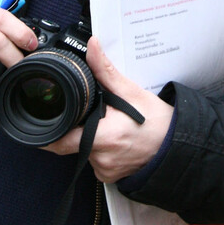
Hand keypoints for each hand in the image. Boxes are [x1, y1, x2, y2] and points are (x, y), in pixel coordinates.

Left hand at [43, 37, 173, 182]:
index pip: (60, 141)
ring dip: (90, 138)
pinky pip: (95, 162)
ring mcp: (106, 170)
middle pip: (71, 143)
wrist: (178, 147)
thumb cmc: (159, 123)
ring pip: (84, 152)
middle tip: (92, 116)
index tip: (45, 122)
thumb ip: (106, 70)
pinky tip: (115, 140)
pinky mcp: (111, 177)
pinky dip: (100, 150)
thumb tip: (92, 47)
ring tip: (109, 127)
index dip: (49, 133)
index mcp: (104, 137)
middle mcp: (102, 158)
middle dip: (75, 128)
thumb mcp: (131, 92)